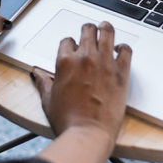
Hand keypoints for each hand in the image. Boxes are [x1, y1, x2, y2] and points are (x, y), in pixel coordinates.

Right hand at [33, 22, 131, 150]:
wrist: (88, 133)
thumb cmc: (68, 120)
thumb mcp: (48, 100)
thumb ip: (43, 82)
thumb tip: (37, 74)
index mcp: (65, 61)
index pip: (68, 40)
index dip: (71, 45)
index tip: (74, 50)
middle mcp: (85, 57)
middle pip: (88, 30)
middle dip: (88, 30)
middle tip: (91, 33)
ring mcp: (104, 62)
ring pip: (107, 32)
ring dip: (106, 29)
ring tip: (106, 29)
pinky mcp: (121, 72)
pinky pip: (126, 50)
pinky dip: (123, 47)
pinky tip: (120, 50)